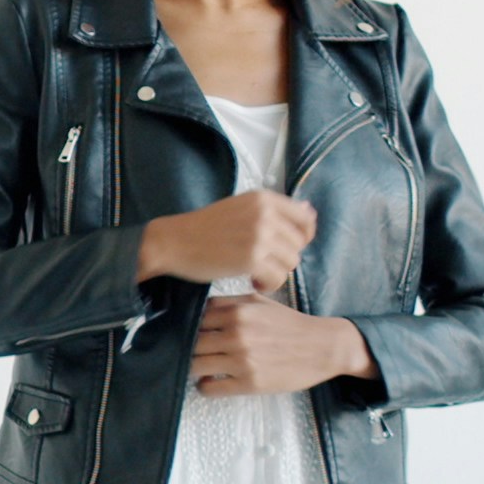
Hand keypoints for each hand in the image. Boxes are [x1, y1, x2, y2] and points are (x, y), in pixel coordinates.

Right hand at [139, 188, 316, 290]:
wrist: (174, 242)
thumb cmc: (203, 227)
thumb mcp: (240, 207)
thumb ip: (274, 210)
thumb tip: (310, 210)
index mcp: (263, 199)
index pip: (305, 217)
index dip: (303, 236)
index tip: (290, 246)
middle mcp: (265, 214)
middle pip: (298, 244)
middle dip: (284, 257)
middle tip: (263, 262)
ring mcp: (259, 236)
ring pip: (290, 262)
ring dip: (276, 272)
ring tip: (257, 273)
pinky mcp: (252, 259)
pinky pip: (278, 278)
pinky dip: (268, 285)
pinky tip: (253, 282)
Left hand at [191, 295, 375, 397]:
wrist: (323, 347)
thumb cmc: (289, 324)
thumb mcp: (258, 303)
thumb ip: (227, 303)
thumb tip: (196, 308)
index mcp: (236, 312)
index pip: (192, 319)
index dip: (187, 326)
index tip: (186, 333)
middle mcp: (236, 335)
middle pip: (190, 343)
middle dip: (187, 348)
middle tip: (192, 352)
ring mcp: (242, 361)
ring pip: (194, 366)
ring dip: (193, 368)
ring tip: (200, 367)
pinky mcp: (249, 383)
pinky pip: (209, 388)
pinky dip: (204, 386)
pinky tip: (210, 381)